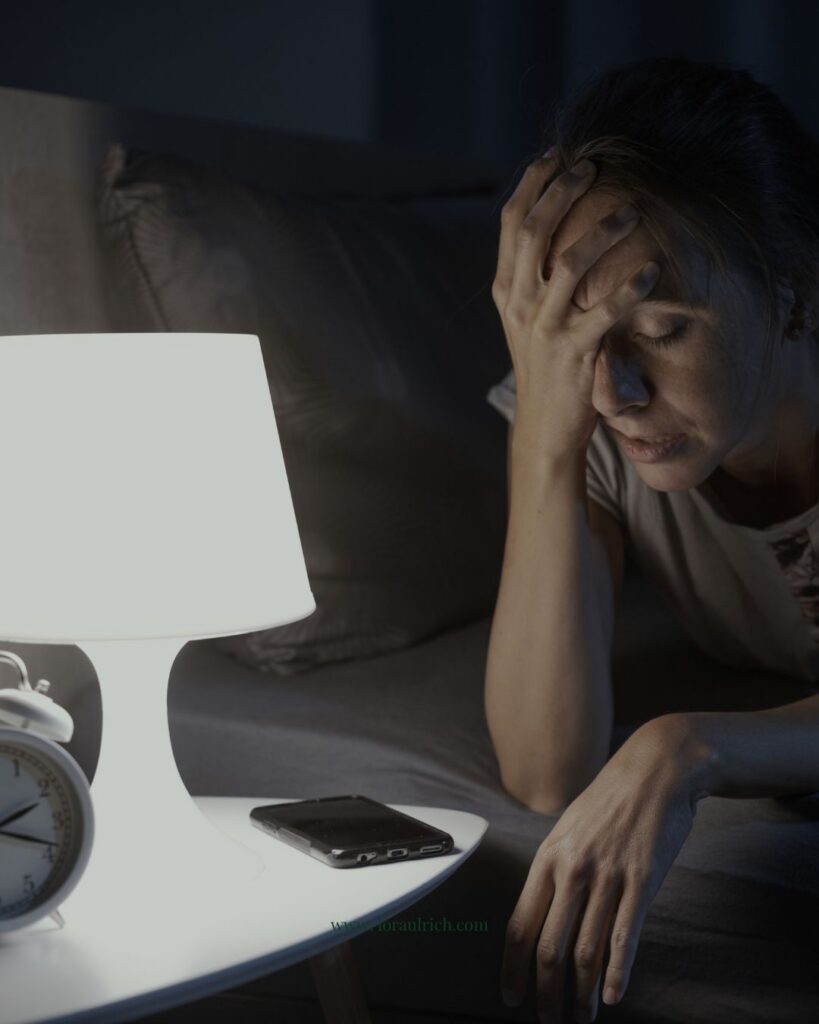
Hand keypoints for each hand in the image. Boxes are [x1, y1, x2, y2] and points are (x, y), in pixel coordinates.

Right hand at [492, 149, 659, 463]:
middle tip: (594, 167)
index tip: (557, 156)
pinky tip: (652, 271)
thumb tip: (554, 226)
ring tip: (633, 211)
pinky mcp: (572, 352)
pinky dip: (630, 288)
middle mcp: (518, 303)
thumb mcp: (527, 318)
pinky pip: (604, 311)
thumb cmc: (544, 366)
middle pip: (533, 230)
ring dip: (603, 231)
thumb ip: (533, 277)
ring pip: (568, 263)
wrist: (543, 426)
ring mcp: (543, 327)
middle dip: (562, 191)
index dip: (533, 183)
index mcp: (505, 289)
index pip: (512, 223)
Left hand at [500, 718, 704, 1021]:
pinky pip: (625, 936)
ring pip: (585, 950)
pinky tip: (613, 997)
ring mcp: (608, 874)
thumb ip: (556, 870)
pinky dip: (617, 973)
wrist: (655, 769)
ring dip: (581, 994)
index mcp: (548, 857)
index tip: (510, 995)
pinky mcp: (643, 879)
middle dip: (544, 992)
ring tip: (581, 1018)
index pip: (519, 923)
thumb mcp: (570, 829)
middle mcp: (572, 869)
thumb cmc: (611, 801)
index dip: (512, 966)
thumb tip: (543, 913)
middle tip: (548, 1020)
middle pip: (549, 946)